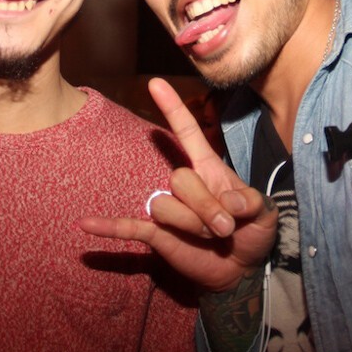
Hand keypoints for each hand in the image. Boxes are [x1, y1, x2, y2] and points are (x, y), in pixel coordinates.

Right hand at [79, 78, 276, 292]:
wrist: (242, 269)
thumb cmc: (252, 233)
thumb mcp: (265, 214)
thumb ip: (252, 202)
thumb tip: (230, 204)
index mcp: (209, 169)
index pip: (188, 134)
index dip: (173, 108)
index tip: (155, 82)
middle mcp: (184, 183)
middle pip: (181, 179)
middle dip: (207, 206)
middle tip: (227, 228)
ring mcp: (168, 208)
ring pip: (165, 205)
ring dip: (191, 225)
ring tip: (211, 238)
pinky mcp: (157, 234)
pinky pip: (129, 227)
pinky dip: (108, 227)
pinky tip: (86, 225)